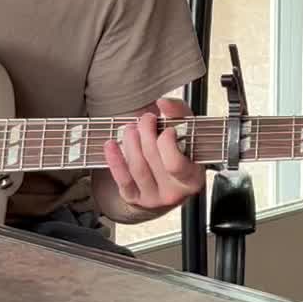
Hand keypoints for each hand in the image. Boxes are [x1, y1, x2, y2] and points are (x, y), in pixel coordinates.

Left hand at [102, 97, 204, 214]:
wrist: (170, 183)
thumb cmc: (181, 154)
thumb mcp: (188, 134)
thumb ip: (180, 114)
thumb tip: (164, 103)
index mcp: (191, 178)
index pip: (175, 163)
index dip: (167, 143)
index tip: (167, 128)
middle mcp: (173, 192)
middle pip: (153, 159)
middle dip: (146, 133)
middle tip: (146, 119)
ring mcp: (153, 198)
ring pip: (137, 167)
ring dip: (130, 142)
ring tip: (131, 128)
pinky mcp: (135, 198)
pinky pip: (122, 180)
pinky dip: (114, 160)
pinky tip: (111, 144)